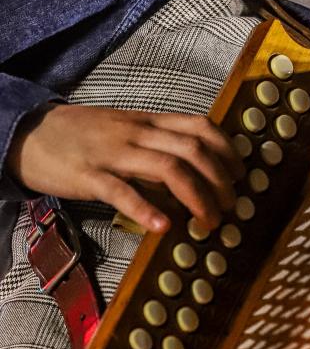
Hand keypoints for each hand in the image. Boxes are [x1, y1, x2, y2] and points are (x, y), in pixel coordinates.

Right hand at [6, 104, 246, 232]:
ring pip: (167, 168)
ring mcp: (114, 153)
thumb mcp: (126, 130)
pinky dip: (146, 210)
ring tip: (208, 222)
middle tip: (229, 207)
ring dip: (196, 197)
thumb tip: (192, 172)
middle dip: (219, 181)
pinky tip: (163, 228)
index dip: (227, 151)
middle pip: (193, 149)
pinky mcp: (89, 176)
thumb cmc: (83, 134)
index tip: (239, 176)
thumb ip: (157, 145)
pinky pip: (122, 192)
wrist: (31, 132)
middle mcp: (137, 132)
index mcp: (149, 120)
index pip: (201, 126)